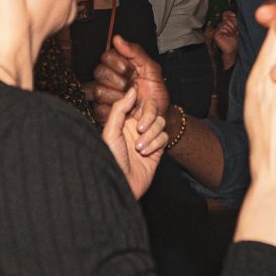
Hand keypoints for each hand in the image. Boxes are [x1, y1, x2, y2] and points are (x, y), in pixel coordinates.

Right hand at [91, 34, 167, 124]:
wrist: (159, 117)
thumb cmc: (156, 93)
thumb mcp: (152, 70)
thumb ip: (135, 52)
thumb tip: (117, 38)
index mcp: (118, 65)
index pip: (106, 56)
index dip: (119, 64)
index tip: (133, 72)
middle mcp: (108, 79)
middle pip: (99, 72)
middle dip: (120, 80)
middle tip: (133, 86)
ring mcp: (103, 95)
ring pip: (98, 90)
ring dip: (118, 95)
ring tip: (130, 99)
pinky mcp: (101, 112)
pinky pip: (99, 107)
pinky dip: (114, 108)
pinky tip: (125, 109)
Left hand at [101, 84, 167, 198]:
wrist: (120, 185)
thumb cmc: (111, 159)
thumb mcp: (111, 131)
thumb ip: (120, 109)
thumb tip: (132, 90)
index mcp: (123, 120)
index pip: (139, 102)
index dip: (143, 105)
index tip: (139, 110)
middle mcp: (135, 127)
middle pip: (153, 111)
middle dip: (149, 118)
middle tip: (140, 129)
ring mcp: (147, 138)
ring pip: (160, 123)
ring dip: (151, 134)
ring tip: (139, 148)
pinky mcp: (157, 149)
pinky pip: (164, 137)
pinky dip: (156, 144)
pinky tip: (145, 153)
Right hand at [212, 11, 239, 70]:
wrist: (233, 49)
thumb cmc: (235, 39)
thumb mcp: (236, 28)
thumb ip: (234, 20)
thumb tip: (232, 13)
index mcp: (225, 23)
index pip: (225, 14)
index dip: (229, 13)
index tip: (233, 15)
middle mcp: (220, 25)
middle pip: (226, 19)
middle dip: (233, 25)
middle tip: (234, 31)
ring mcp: (217, 30)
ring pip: (224, 24)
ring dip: (231, 30)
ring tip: (232, 35)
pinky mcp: (215, 34)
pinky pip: (221, 29)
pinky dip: (226, 32)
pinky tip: (228, 36)